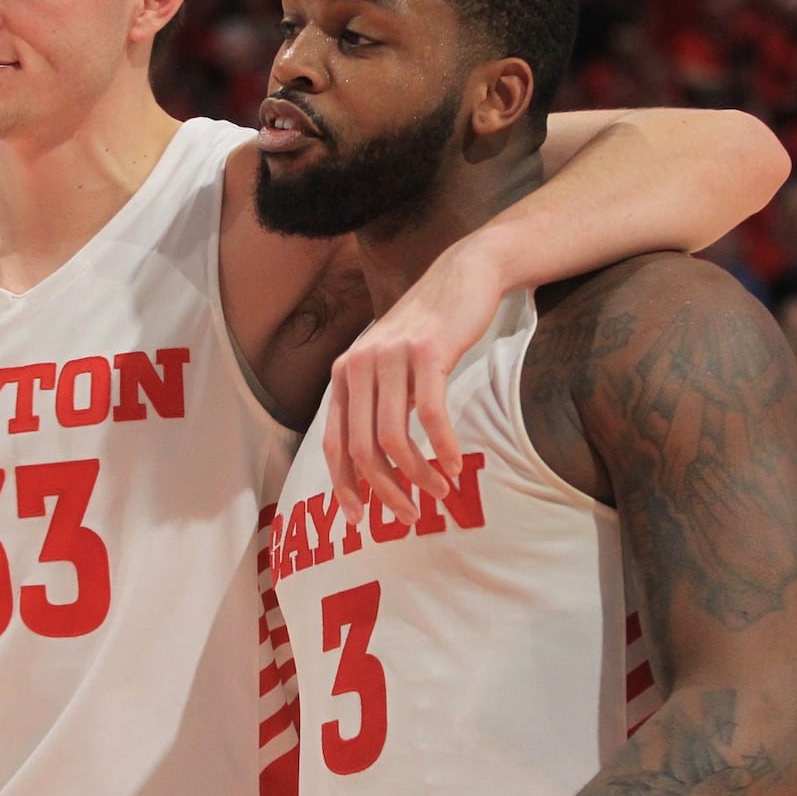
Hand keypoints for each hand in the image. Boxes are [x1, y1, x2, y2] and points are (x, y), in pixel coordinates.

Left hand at [324, 234, 500, 524]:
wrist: (461, 276)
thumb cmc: (427, 330)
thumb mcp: (386, 364)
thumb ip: (373, 403)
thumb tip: (371, 464)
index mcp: (344, 374)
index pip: (335, 444)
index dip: (345, 486)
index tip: (361, 519)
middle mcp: (359, 365)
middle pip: (363, 448)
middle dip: (385, 490)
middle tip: (408, 515)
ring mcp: (391, 356)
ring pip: (394, 437)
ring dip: (417, 474)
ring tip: (439, 491)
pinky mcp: (427, 351)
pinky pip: (430, 414)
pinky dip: (443, 446)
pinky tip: (454, 465)